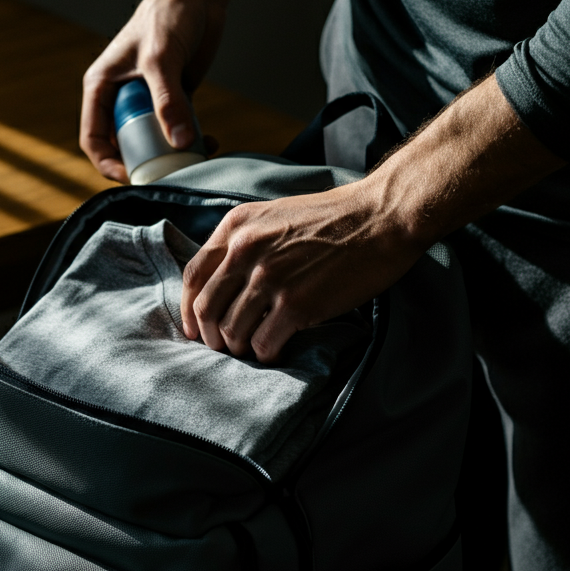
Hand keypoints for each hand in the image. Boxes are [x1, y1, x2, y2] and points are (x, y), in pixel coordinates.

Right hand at [81, 0, 223, 182]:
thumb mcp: (162, 61)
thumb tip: (179, 143)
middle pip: (124, 145)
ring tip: (192, 160)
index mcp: (101, 87)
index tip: (131, 177)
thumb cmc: (167, 17)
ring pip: (152, 141)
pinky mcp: (171, 99)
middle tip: (167, 174)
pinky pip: (175, 130)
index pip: (93, 137)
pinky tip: (208, 143)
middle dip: (144, 163)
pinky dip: (189, 141)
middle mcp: (119, 97)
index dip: (107, 163)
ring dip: (171, 155)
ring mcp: (146, 100)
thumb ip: (168, 103)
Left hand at [180, 182, 419, 362]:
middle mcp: (245, 251)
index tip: (196, 328)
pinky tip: (277, 350)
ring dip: (239, 348)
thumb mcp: (273, 216)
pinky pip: (263, 344)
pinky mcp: (296, 304)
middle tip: (224, 347)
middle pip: (207, 308)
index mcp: (236, 227)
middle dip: (212, 336)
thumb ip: (243, 242)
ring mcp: (269, 279)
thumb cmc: (333, 218)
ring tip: (254, 349)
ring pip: (231, 332)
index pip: (192, 275)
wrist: (381, 217)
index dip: (188, 309)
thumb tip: (221, 283)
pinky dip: (266, 354)